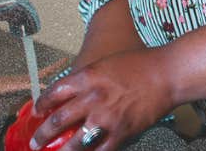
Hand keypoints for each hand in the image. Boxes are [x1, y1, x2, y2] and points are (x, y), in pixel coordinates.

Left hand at [30, 49, 175, 150]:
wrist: (168, 73)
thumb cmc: (142, 64)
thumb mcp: (107, 63)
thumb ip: (88, 79)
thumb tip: (72, 94)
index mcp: (88, 77)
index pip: (54, 93)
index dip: (41, 104)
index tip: (37, 111)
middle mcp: (92, 98)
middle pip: (58, 121)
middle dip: (43, 134)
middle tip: (36, 141)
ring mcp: (106, 118)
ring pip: (75, 143)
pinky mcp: (121, 132)